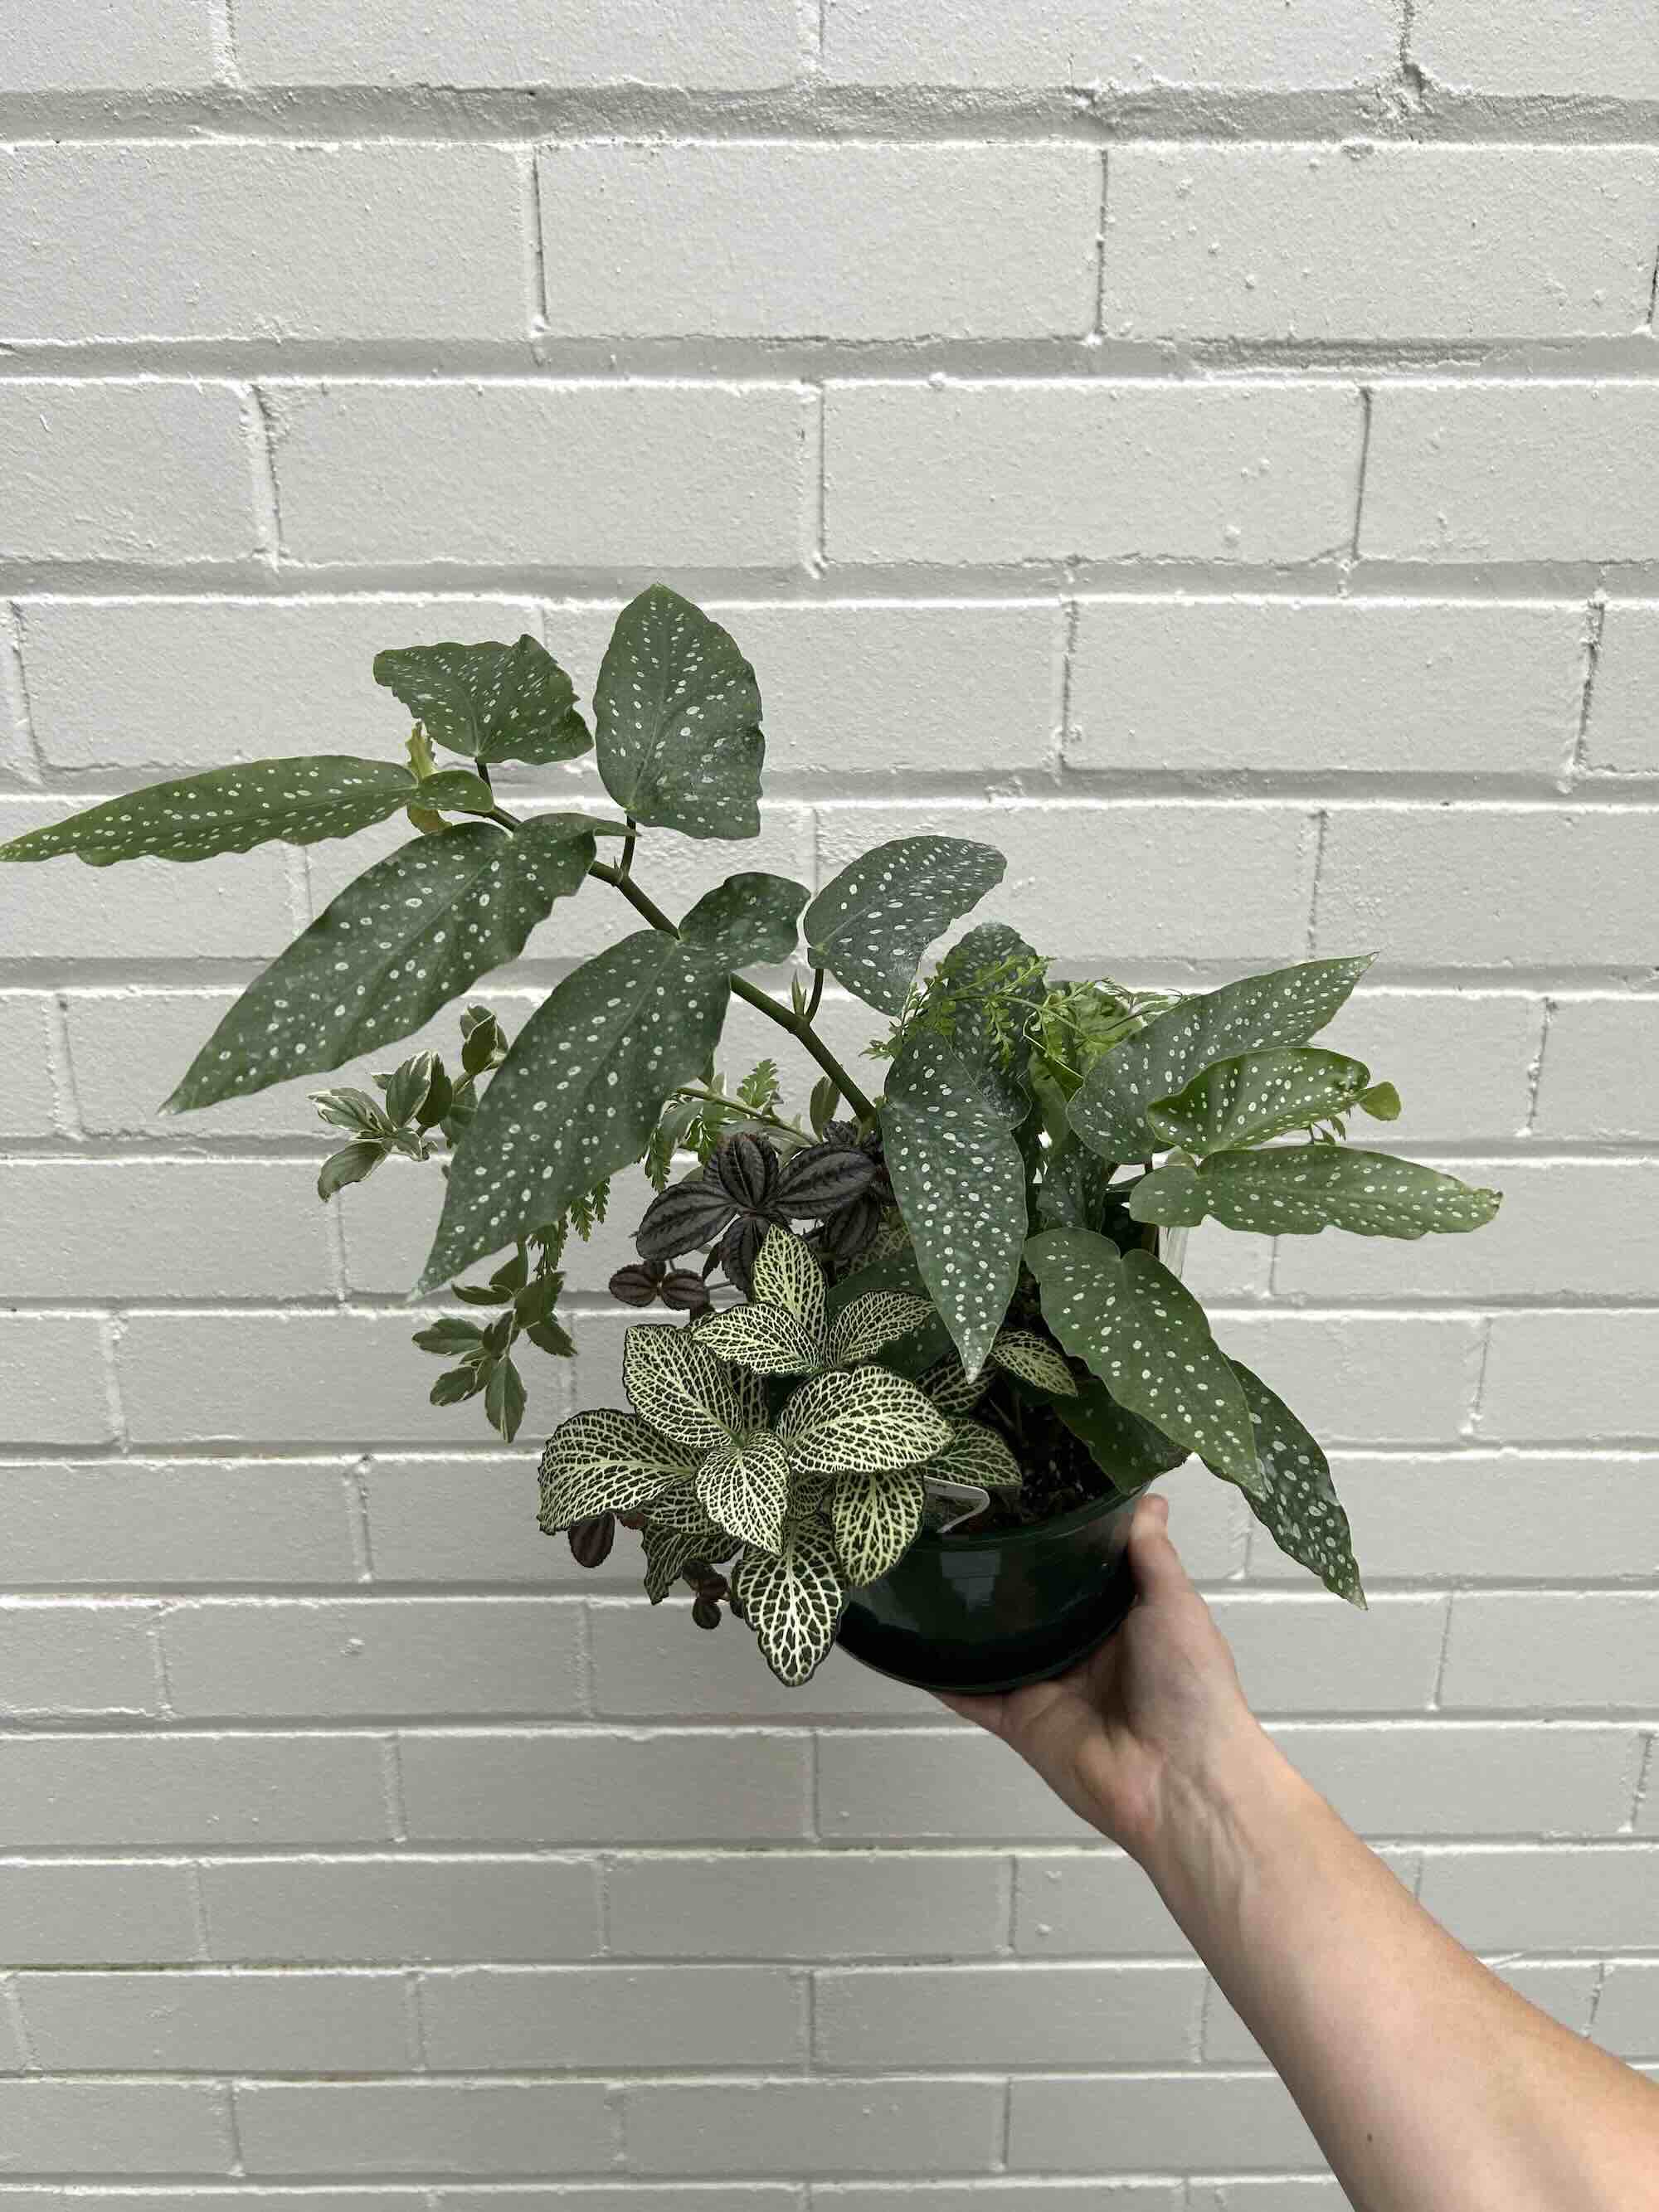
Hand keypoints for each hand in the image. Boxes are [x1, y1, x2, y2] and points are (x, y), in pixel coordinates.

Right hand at [938, 1491, 1262, 1860]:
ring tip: (924, 1565)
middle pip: (1031, 1605)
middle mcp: (1080, 1650)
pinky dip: (938, 1676)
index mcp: (1120, 1621)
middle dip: (1002, 1573)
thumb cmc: (1189, 1684)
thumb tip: (1148, 1496)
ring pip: (995, 1646)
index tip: (1020, 1491)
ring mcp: (1046, 1686)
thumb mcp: (1175, 1604)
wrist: (1179, 1779)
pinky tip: (907, 1643)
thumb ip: (1150, 1553)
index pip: (1079, 1571)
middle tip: (957, 1518)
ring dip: (964, 1619)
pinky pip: (970, 1695)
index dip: (1054, 1537)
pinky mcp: (1018, 1720)